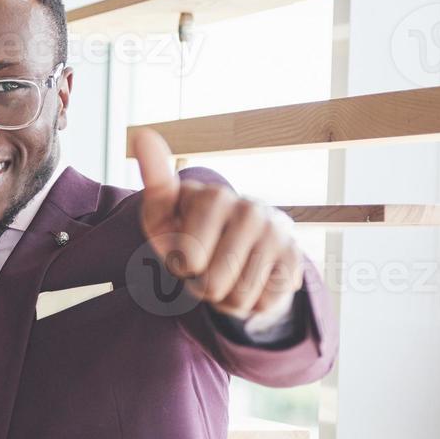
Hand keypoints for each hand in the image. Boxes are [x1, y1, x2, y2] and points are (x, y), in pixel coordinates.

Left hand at [131, 127, 303, 322]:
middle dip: (202, 287)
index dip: (182, 265)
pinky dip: (251, 303)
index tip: (184, 251)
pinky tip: (250, 281)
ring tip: (225, 276)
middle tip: (204, 269)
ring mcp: (276, 232)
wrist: (235, 248)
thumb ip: (154, 182)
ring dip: (226, 299)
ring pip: (240, 297)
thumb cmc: (188, 233)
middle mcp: (250, 209)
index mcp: (213, 196)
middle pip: (212, 283)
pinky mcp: (296, 256)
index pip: (189, 256)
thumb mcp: (162, 215)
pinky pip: (265, 302)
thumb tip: (144, 135)